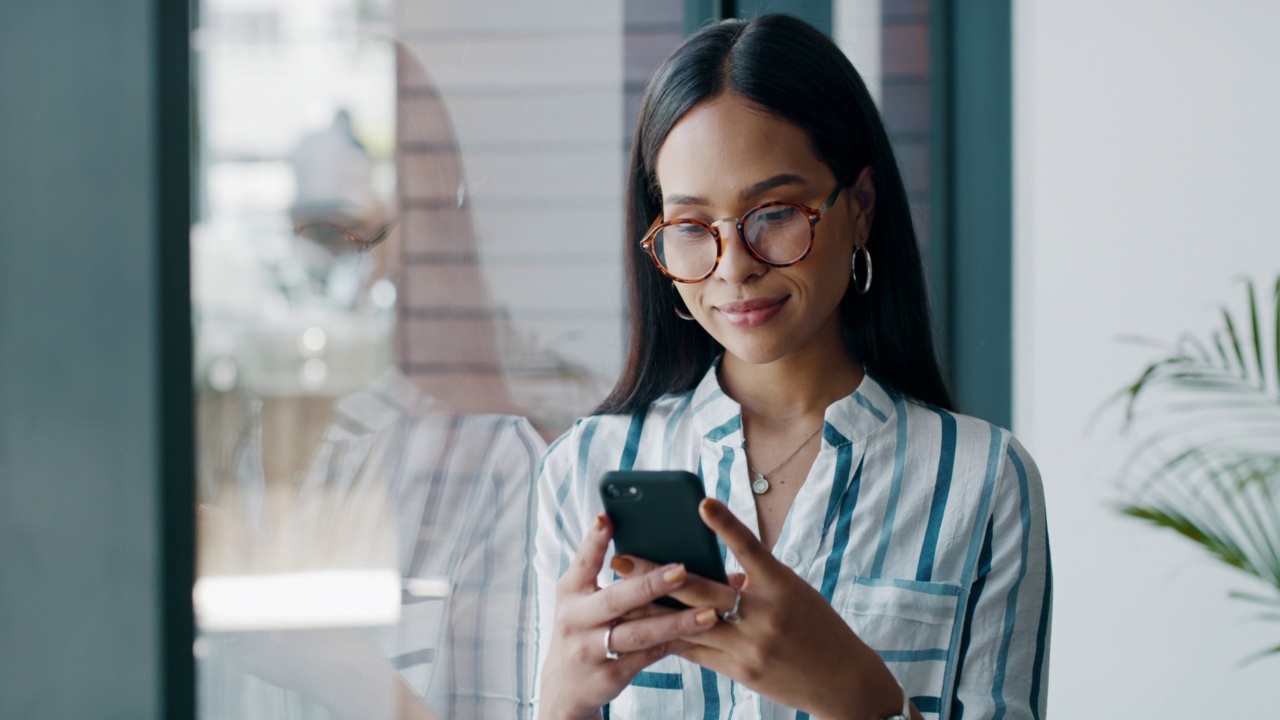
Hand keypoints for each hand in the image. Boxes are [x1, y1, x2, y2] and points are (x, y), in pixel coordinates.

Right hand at [538, 513, 720, 718]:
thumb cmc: (580, 627)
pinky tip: (700, 633)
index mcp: (569, 593)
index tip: (608, 518)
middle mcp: (575, 621)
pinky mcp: (610, 676)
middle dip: (650, 585)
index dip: (594, 541)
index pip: (583, 562)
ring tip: (709, 611)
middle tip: (683, 570)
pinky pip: (649, 656)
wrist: (565, 687)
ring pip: (639, 634)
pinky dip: (676, 643)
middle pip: (616, 601)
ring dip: (676, 622)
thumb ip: (595, 565)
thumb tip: (617, 522)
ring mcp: (590, 652)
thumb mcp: (577, 596)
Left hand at [615, 499, 908, 719]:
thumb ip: (755, 578)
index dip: (726, 524)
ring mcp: (750, 646)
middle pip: (702, 590)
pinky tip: (643, 629)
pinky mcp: (740, 671)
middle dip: (656, 575)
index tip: (702, 502)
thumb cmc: (817, 626)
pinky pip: (697, 652)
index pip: (751, 548)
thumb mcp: (793, 593)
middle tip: (621, 559)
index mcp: (783, 586)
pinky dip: (670, 638)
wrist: (842, 681)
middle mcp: (764, 614)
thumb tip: (714, 572)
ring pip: (688, 624)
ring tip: (618, 600)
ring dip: (650, 611)